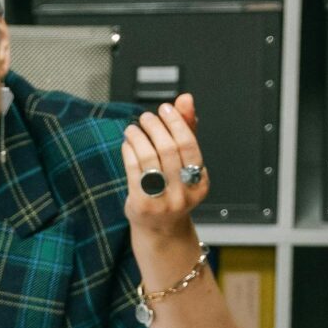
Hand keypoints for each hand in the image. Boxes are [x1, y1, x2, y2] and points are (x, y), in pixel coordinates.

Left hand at [121, 94, 207, 243]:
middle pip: (169, 150)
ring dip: (139, 137)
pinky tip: (128, 143)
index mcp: (199, 182)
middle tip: (146, 117)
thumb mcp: (185, 163)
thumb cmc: (173, 190)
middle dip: (155, 127)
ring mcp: (163, 201)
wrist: (160, 229)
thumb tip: (186, 99)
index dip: (176, 122)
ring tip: (134, 128)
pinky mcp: (142, 204)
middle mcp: (184, 193)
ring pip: (149, 159)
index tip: (165, 109)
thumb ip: (187, 130)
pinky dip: (129, 151)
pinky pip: (134, 171)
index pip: (189, 145)